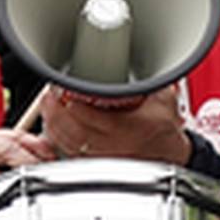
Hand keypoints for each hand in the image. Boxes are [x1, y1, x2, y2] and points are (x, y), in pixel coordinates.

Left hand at [32, 85, 191, 169]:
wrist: (171, 155)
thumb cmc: (165, 127)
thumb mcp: (164, 98)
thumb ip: (148, 80)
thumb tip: (134, 55)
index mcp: (128, 128)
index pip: (91, 117)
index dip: (71, 102)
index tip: (62, 87)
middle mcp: (112, 145)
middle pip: (73, 131)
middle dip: (55, 112)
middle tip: (49, 95)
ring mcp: (102, 157)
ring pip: (67, 144)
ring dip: (53, 125)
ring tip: (48, 107)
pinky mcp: (96, 164)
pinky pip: (69, 154)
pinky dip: (56, 141)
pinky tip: (53, 127)